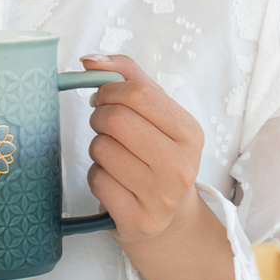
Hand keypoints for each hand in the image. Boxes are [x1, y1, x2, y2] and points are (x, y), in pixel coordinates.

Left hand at [81, 54, 204, 243]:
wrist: (168, 219)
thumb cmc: (157, 159)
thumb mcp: (156, 117)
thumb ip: (129, 79)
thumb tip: (89, 59)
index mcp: (189, 133)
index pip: (139, 94)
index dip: (109, 91)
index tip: (103, 98)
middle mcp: (180, 165)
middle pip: (116, 120)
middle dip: (99, 119)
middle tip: (103, 127)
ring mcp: (161, 196)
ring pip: (102, 150)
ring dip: (97, 150)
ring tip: (114, 158)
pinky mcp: (138, 219)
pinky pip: (97, 181)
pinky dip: (97, 177)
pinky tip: (113, 182)